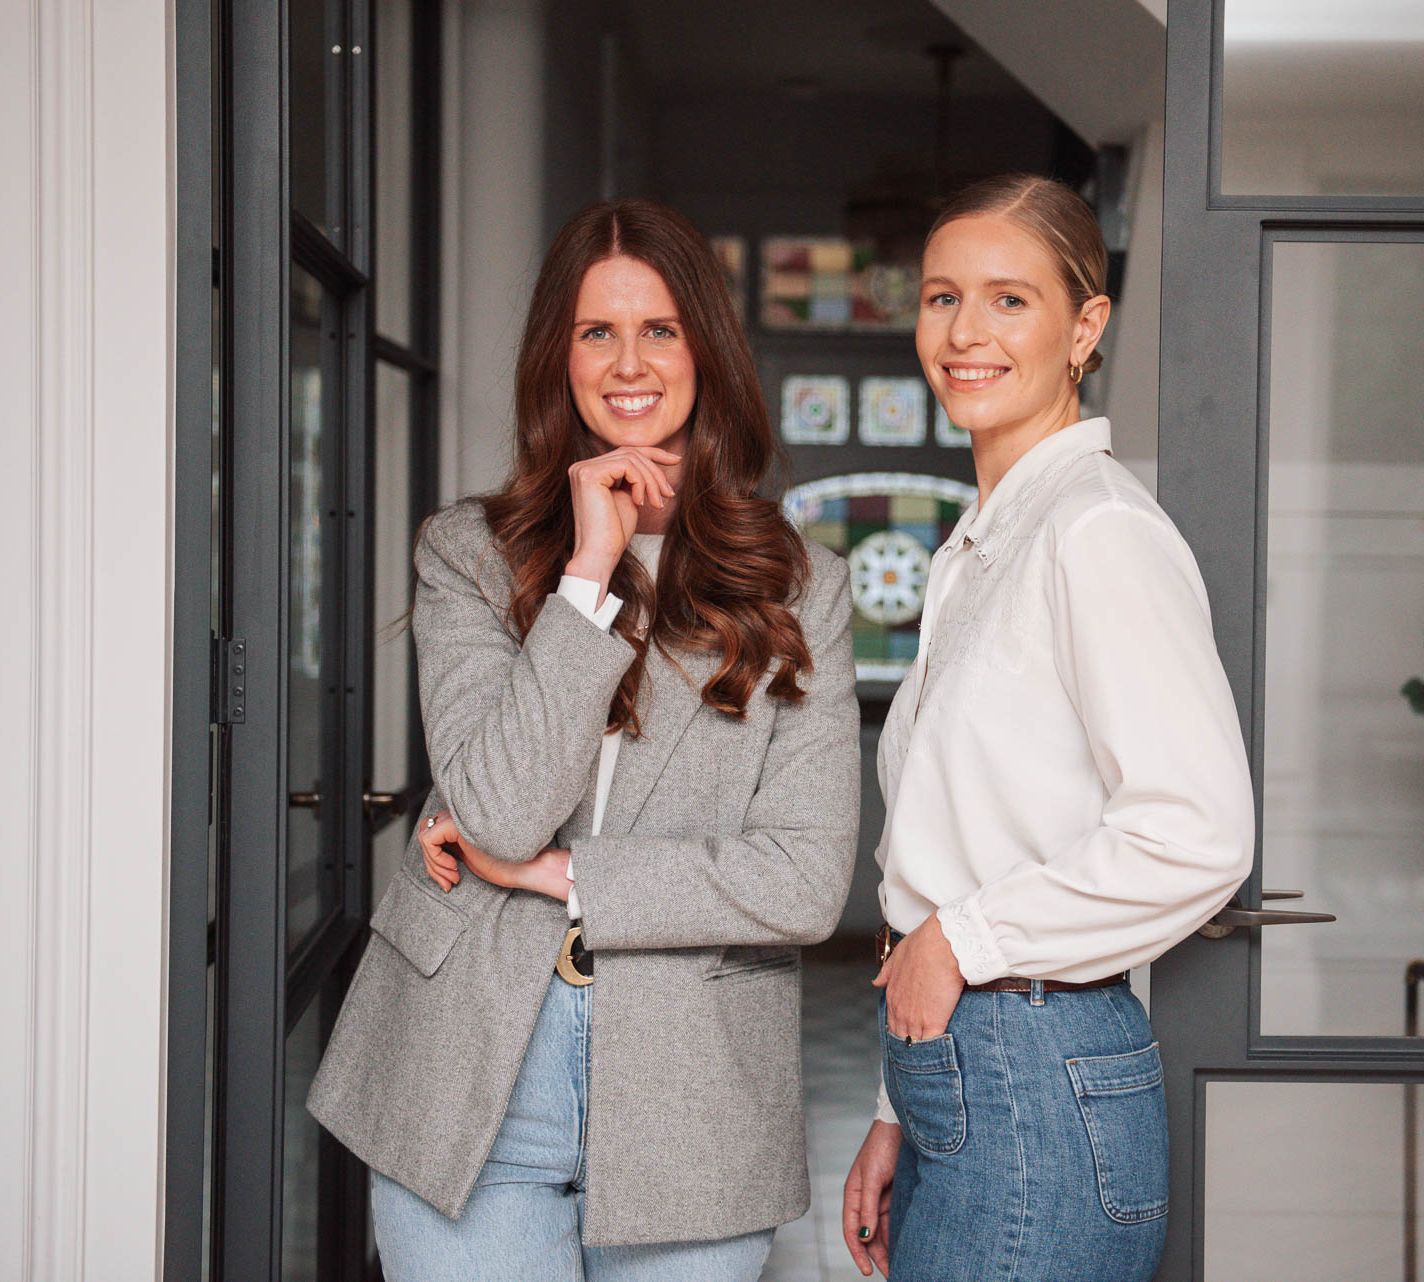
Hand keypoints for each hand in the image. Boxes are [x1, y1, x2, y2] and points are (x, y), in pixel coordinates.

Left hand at [418, 811, 570, 901]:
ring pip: (424, 837)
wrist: (527, 865)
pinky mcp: (457, 824)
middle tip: (450, 880)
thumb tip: (428, 854)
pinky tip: (453, 870)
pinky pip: (428, 840)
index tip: (452, 879)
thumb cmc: (506, 864)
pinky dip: (435, 860)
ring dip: (434, 864)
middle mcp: (460, 814)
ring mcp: (459, 817)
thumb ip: (451, 849)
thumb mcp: (470, 856)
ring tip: (453, 877)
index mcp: (465, 820)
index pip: (433, 831)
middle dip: (432, 863)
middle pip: (426, 832)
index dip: (435, 860)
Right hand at [565, 446, 679, 589]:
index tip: (676, 460)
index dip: (653, 453)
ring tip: (657, 504)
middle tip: (669, 494)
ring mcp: (583, 469)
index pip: (626, 452)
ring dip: (651, 481)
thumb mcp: (629, 498)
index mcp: (591, 471)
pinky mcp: (589, 475)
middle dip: (655, 472)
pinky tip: (640, 503)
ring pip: (631, 458)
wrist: (600, 554)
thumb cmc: (615, 533)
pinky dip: (640, 483)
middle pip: (630, 453)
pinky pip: (627, 466)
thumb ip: (635, 478)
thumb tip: (654, 457)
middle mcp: (582, 466)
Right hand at [843, 1120, 900, 1276]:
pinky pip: (894, 1222)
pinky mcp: (895, 1197)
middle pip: (868, 1235)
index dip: (858, 1252)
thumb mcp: (871, 1177)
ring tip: (901, 1266)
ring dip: (889, 1249)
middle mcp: (865, 1199)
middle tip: (892, 1274)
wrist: (904, 1128)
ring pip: (882, 1232)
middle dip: (877, 1256)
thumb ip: (867, 1207)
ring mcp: (880, 1199)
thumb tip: (865, 1236)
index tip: (867, 1270)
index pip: (851, 1230)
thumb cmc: (882, 1146)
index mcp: (853, 1194)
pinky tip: (906, 1247)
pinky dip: (898, 1236)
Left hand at [873, 914, 965, 1041]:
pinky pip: (932, 1044)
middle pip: (901, 1036)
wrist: (941, 946)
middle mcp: (900, 1010)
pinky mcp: (933, 1024)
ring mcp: (915, 1019)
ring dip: (922, 1049)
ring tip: (930, 1057)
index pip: (892, 1021)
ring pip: (915, 1044)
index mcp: (892, 995)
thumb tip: (876, 982)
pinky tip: (941, 1053)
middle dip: (910, 1042)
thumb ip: (886, 972)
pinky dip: (936, 1050)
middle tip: (919, 1048)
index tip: (908, 1033)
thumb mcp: (897, 956)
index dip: (901, 1029)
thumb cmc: (923, 946)